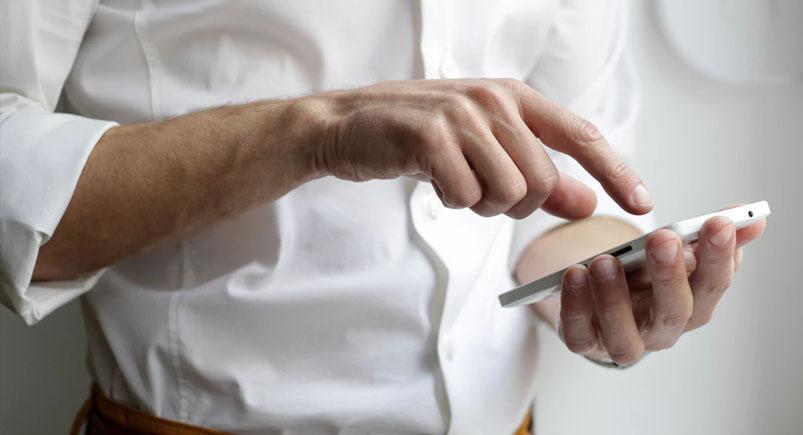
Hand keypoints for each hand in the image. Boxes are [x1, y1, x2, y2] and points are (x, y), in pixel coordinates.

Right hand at [308, 79, 652, 218]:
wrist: (349, 124)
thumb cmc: (419, 137)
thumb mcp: (484, 149)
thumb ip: (538, 174)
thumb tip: (586, 203)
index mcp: (513, 96)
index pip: (580, 136)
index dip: (615, 171)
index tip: (641, 203)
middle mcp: (493, 100)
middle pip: (541, 181)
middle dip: (515, 203)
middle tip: (480, 190)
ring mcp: (462, 116)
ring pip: (508, 192)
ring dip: (480, 204)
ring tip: (454, 181)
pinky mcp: (430, 137)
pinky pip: (465, 196)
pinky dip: (451, 201)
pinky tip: (432, 179)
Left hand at [557, 215, 766, 365]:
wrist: (599, 302)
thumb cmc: (642, 277)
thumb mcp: (672, 253)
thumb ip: (706, 237)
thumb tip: (752, 219)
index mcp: (692, 305)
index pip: (713, 285)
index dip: (719, 256)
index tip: (718, 222)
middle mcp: (662, 330)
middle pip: (675, 312)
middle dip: (670, 274)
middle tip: (663, 239)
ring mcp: (622, 341)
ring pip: (625, 335)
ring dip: (615, 297)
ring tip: (605, 261)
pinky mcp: (584, 342)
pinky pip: (579, 334)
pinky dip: (575, 306)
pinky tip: (574, 275)